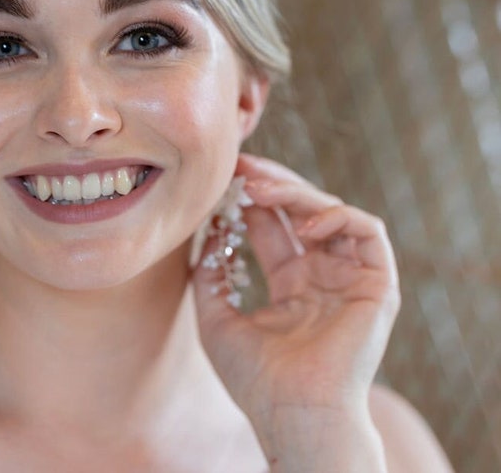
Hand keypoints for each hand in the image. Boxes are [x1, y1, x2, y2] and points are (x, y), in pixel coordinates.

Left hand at [192, 154, 399, 461]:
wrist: (293, 417)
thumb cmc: (255, 379)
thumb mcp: (215, 317)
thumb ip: (209, 273)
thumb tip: (206, 230)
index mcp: (293, 284)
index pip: (272, 225)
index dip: (250, 197)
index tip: (224, 177)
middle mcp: (323, 276)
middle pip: (300, 211)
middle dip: (271, 183)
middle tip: (241, 166)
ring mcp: (350, 278)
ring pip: (331, 212)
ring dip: (297, 193)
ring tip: (259, 188)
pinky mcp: (377, 285)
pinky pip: (368, 232)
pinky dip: (337, 215)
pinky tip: (302, 222)